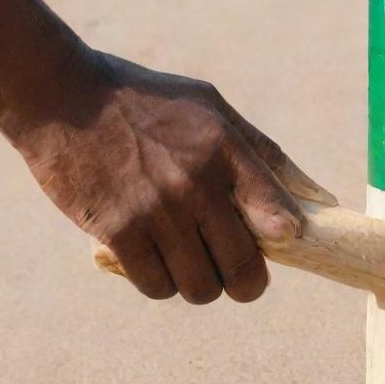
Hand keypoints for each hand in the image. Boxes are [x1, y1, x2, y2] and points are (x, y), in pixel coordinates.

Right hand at [11, 49, 334, 304]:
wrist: (65, 96)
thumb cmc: (146, 101)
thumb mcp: (211, 108)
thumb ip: (262, 152)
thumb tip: (319, 198)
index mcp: (226, 150)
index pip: (278, 215)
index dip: (283, 240)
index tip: (276, 240)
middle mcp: (197, 185)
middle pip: (243, 270)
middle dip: (241, 279)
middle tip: (227, 267)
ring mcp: (157, 212)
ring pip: (199, 287)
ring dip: (197, 282)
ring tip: (185, 259)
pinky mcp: (117, 232)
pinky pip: (156, 286)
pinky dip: (159, 282)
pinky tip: (153, 259)